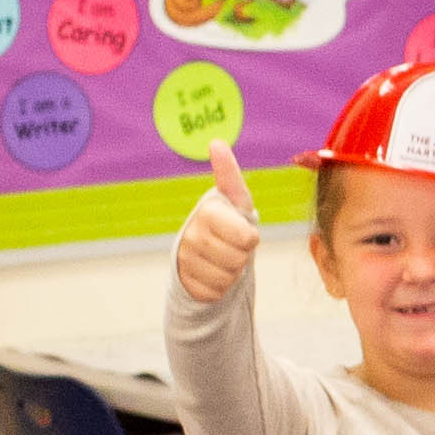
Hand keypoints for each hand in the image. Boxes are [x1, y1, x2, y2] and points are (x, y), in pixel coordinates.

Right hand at [173, 136, 261, 302]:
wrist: (205, 253)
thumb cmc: (228, 223)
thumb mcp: (235, 199)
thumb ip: (228, 174)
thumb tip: (215, 142)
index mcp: (208, 211)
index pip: (247, 238)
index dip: (249, 239)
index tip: (240, 230)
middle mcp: (192, 234)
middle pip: (240, 259)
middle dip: (243, 256)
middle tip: (233, 246)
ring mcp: (185, 259)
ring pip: (228, 278)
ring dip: (232, 272)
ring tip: (223, 258)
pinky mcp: (185, 282)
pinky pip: (216, 292)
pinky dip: (220, 287)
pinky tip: (212, 273)